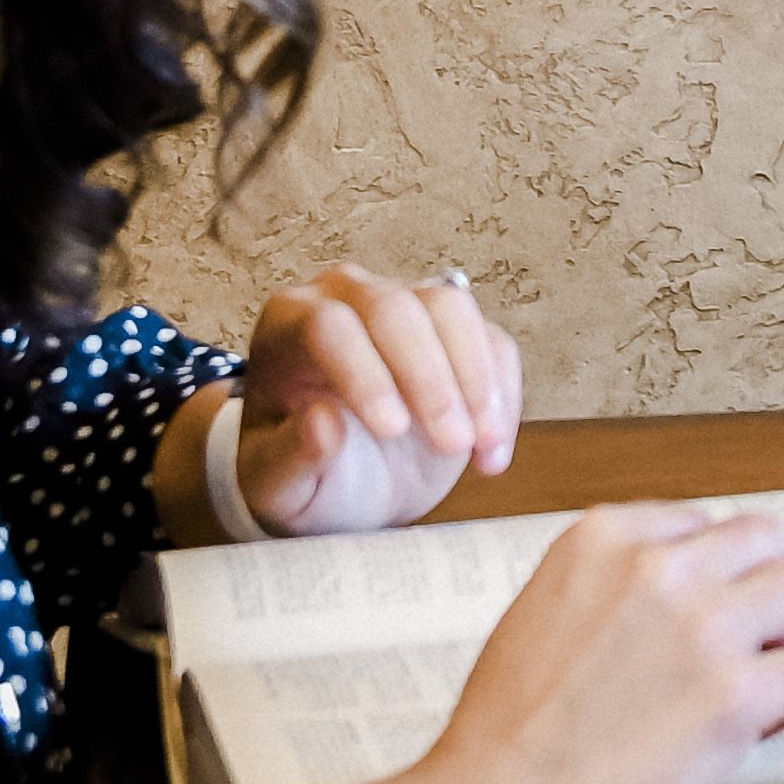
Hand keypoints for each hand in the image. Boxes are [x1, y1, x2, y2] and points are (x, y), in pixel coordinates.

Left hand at [231, 260, 523, 539]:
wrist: (347, 482)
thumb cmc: (304, 476)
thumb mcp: (282, 485)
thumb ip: (292, 457)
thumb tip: (322, 420)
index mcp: (288, 326)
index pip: (329, 327)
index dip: (365, 374)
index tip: (392, 431)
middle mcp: (346, 298)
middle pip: (395, 309)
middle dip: (430, 379)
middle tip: (451, 445)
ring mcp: (405, 302)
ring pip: (451, 308)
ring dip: (475, 379)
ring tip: (478, 446)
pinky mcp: (455, 329)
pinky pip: (491, 341)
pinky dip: (501, 396)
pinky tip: (490, 451)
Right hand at [415, 504, 783, 783]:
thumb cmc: (511, 733)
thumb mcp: (545, 608)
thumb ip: (614, 581)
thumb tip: (686, 587)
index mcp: (604, 536)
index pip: (703, 524)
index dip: (704, 581)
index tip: (679, 631)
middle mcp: (660, 567)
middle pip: (767, 539)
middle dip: (756, 594)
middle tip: (730, 654)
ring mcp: (702, 626)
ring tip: (746, 686)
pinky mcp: (735, 694)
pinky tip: (751, 730)